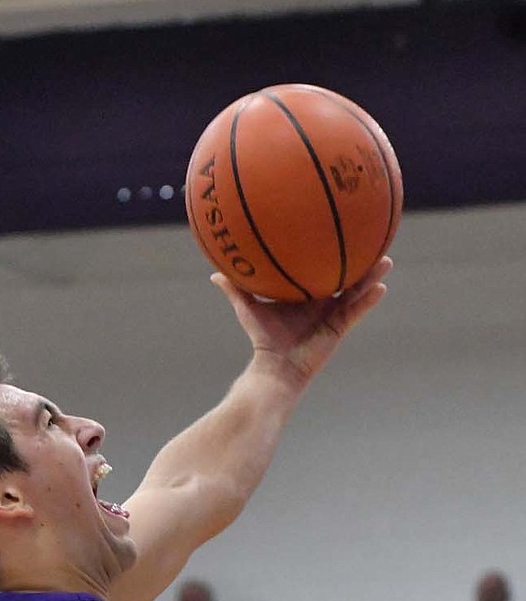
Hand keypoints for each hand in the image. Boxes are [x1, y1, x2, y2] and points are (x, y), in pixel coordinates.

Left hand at [211, 256, 390, 386]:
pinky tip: (382, 287)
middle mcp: (324, 302)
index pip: (322, 271)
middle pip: (346, 277)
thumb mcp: (249, 308)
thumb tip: (214, 273)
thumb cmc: (263, 338)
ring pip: (357, 292)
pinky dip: (368, 300)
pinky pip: (356, 312)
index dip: (331, 255)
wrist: (276, 366)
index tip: (339, 233)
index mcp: (307, 295)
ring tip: (386, 260)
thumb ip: (235, 290)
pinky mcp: (339, 328)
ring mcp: (334, 315)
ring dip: (372, 277)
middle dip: (358, 260)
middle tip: (372, 239)